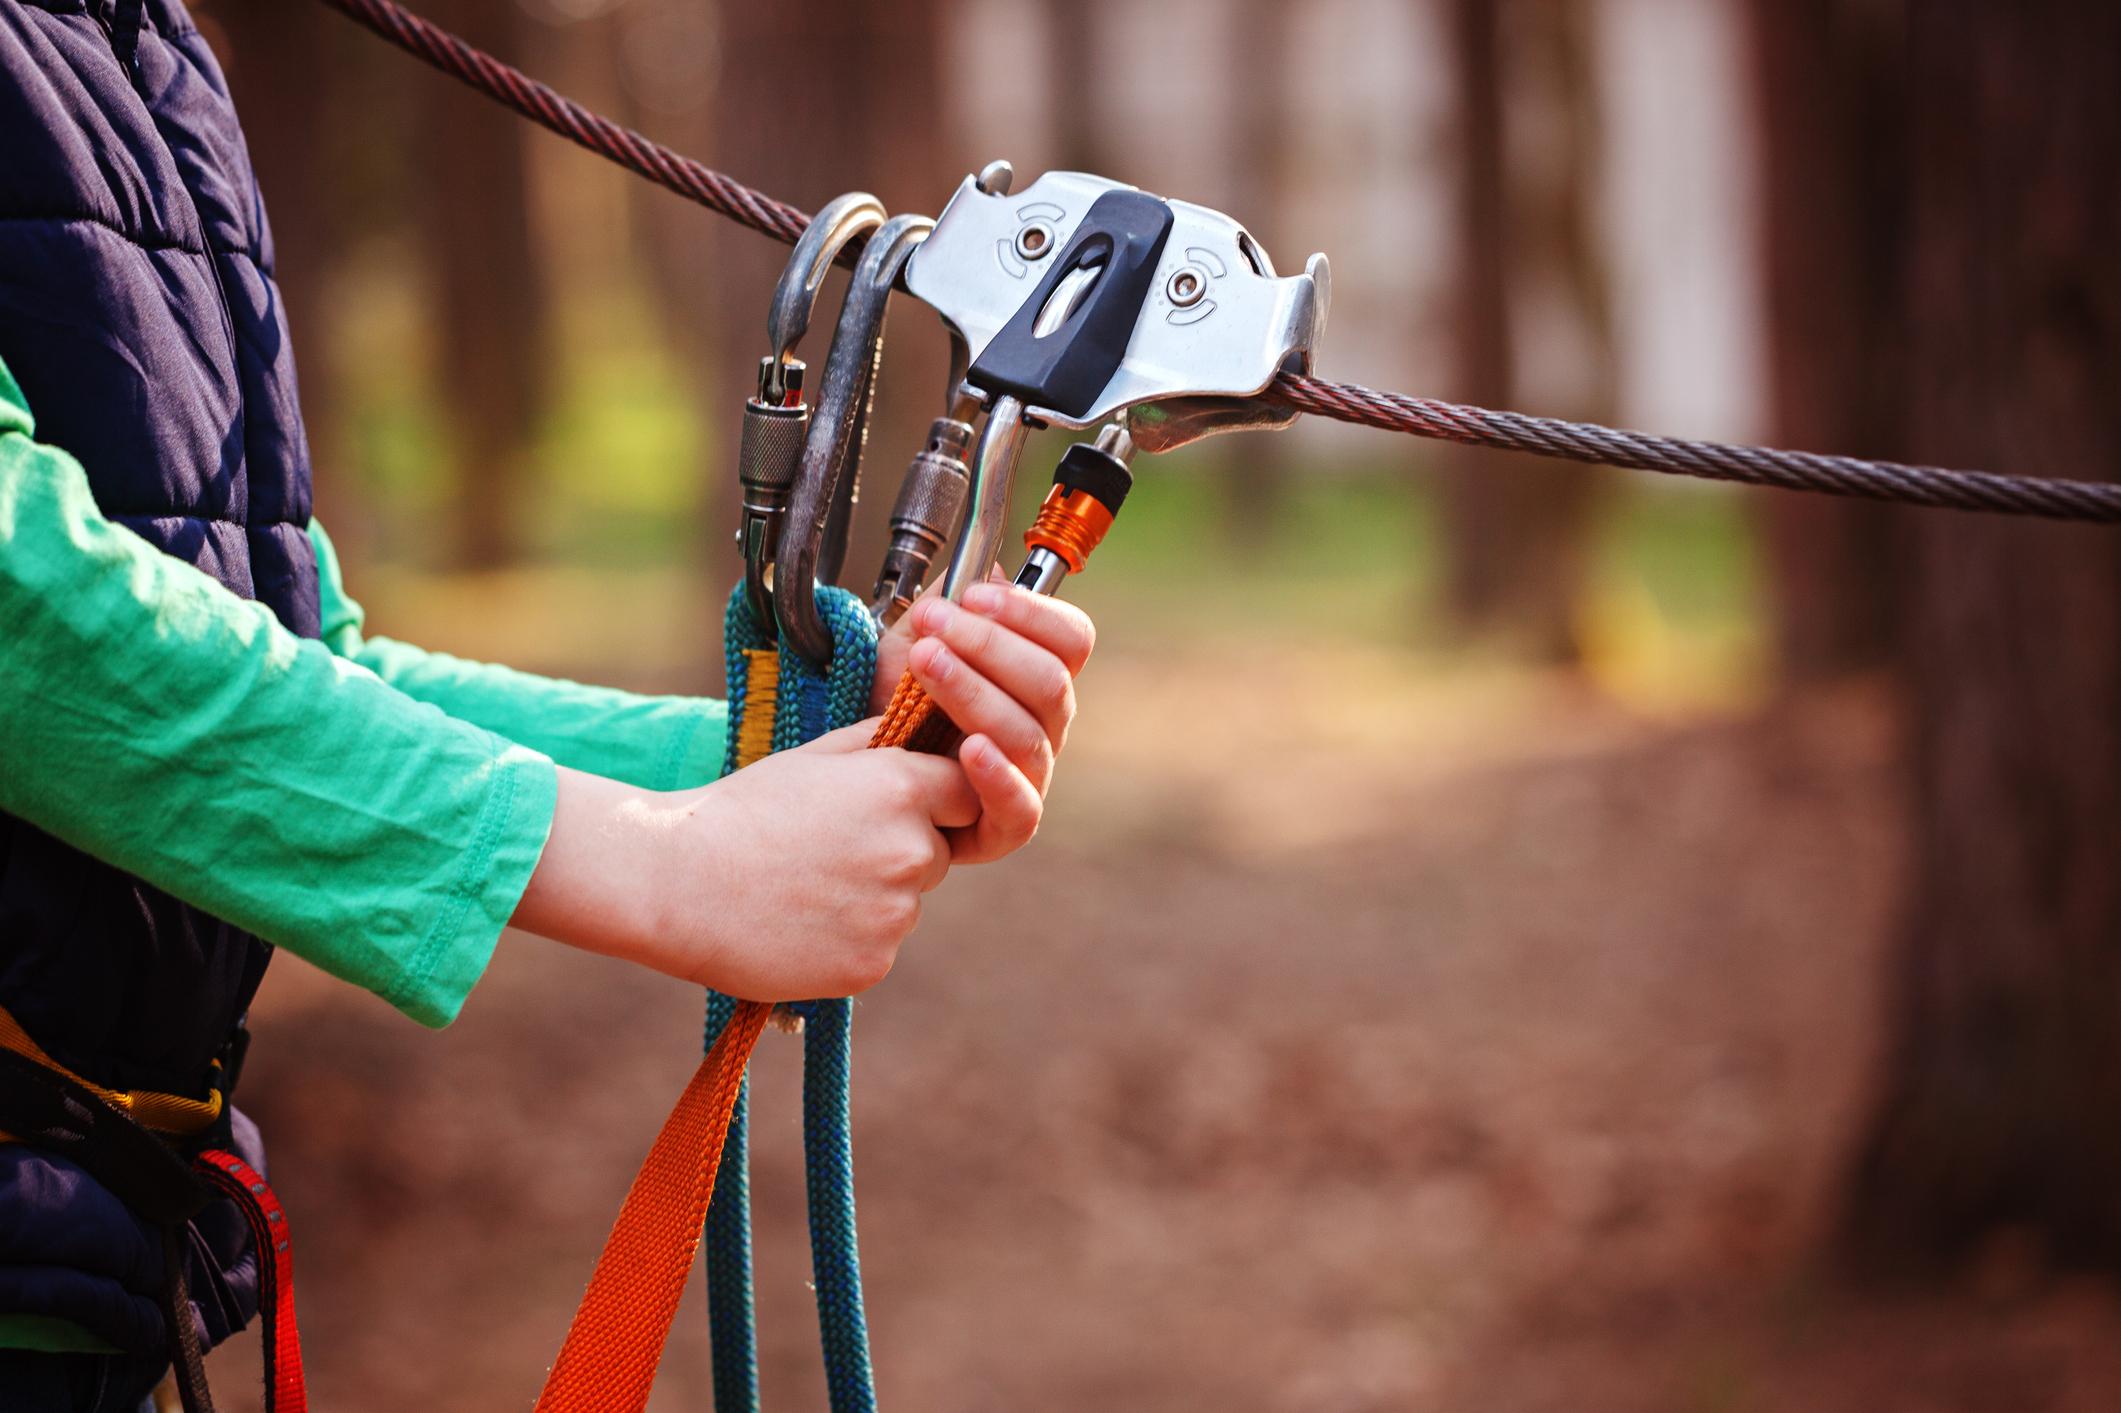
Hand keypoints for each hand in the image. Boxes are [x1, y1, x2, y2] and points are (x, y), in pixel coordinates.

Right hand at [513, 728, 977, 998]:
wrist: (675, 884)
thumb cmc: (741, 810)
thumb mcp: (814, 757)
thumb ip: (881, 746)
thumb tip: (928, 731)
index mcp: (901, 788)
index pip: (964, 793)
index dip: (930, 799)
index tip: (885, 806)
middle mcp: (910, 850)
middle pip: (938, 852)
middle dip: (900, 849)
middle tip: (827, 849)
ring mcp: (894, 913)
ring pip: (907, 903)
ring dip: (873, 897)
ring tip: (803, 886)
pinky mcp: (873, 964)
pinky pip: (880, 946)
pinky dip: (850, 939)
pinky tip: (799, 922)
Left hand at [871, 578, 1095, 863]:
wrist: (852, 763)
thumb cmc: (892, 701)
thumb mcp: (912, 639)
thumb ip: (950, 603)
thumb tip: (990, 571)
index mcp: (1038, 677)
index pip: (1071, 639)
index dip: (1030, 613)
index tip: (974, 595)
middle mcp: (1043, 727)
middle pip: (1050, 683)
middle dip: (989, 646)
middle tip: (934, 624)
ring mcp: (1029, 777)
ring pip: (1028, 735)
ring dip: (975, 692)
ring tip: (926, 664)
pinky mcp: (1003, 828)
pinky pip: (1021, 808)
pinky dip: (997, 775)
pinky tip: (968, 748)